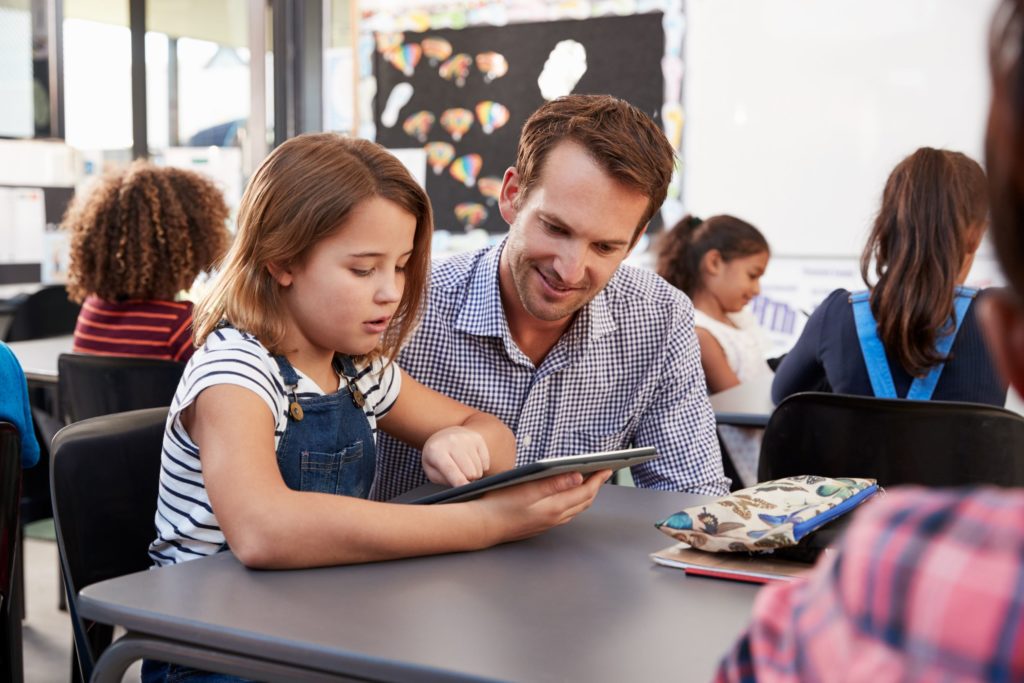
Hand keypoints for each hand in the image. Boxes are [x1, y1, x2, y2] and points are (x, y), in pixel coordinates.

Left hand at [422, 426, 490, 486]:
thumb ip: (444, 480)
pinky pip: (485, 462)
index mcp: (436, 450)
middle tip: (459, 476)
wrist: (442, 437)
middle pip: (469, 471)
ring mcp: (467, 438)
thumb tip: (462, 486)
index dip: (459, 480)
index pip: (450, 468)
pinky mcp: (478, 438)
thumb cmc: (435, 459)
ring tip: (463, 468)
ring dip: (473, 474)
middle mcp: (452, 441)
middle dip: (467, 480)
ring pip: (478, 469)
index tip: (465, 489)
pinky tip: (471, 462)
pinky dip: (480, 467)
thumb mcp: (431, 471)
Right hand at [475, 469, 612, 543]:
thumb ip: (553, 483)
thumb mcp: (526, 489)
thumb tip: (577, 477)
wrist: (481, 525)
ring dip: (585, 494)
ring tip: (590, 481)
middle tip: (603, 472)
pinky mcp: (540, 525)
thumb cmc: (499, 504)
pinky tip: (568, 496)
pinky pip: (565, 513)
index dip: (598, 479)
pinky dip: (573, 502)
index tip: (607, 467)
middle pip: (584, 501)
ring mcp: (547, 523)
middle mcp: (553, 518)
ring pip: (575, 508)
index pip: (585, 492)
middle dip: (596, 486)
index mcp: (553, 508)